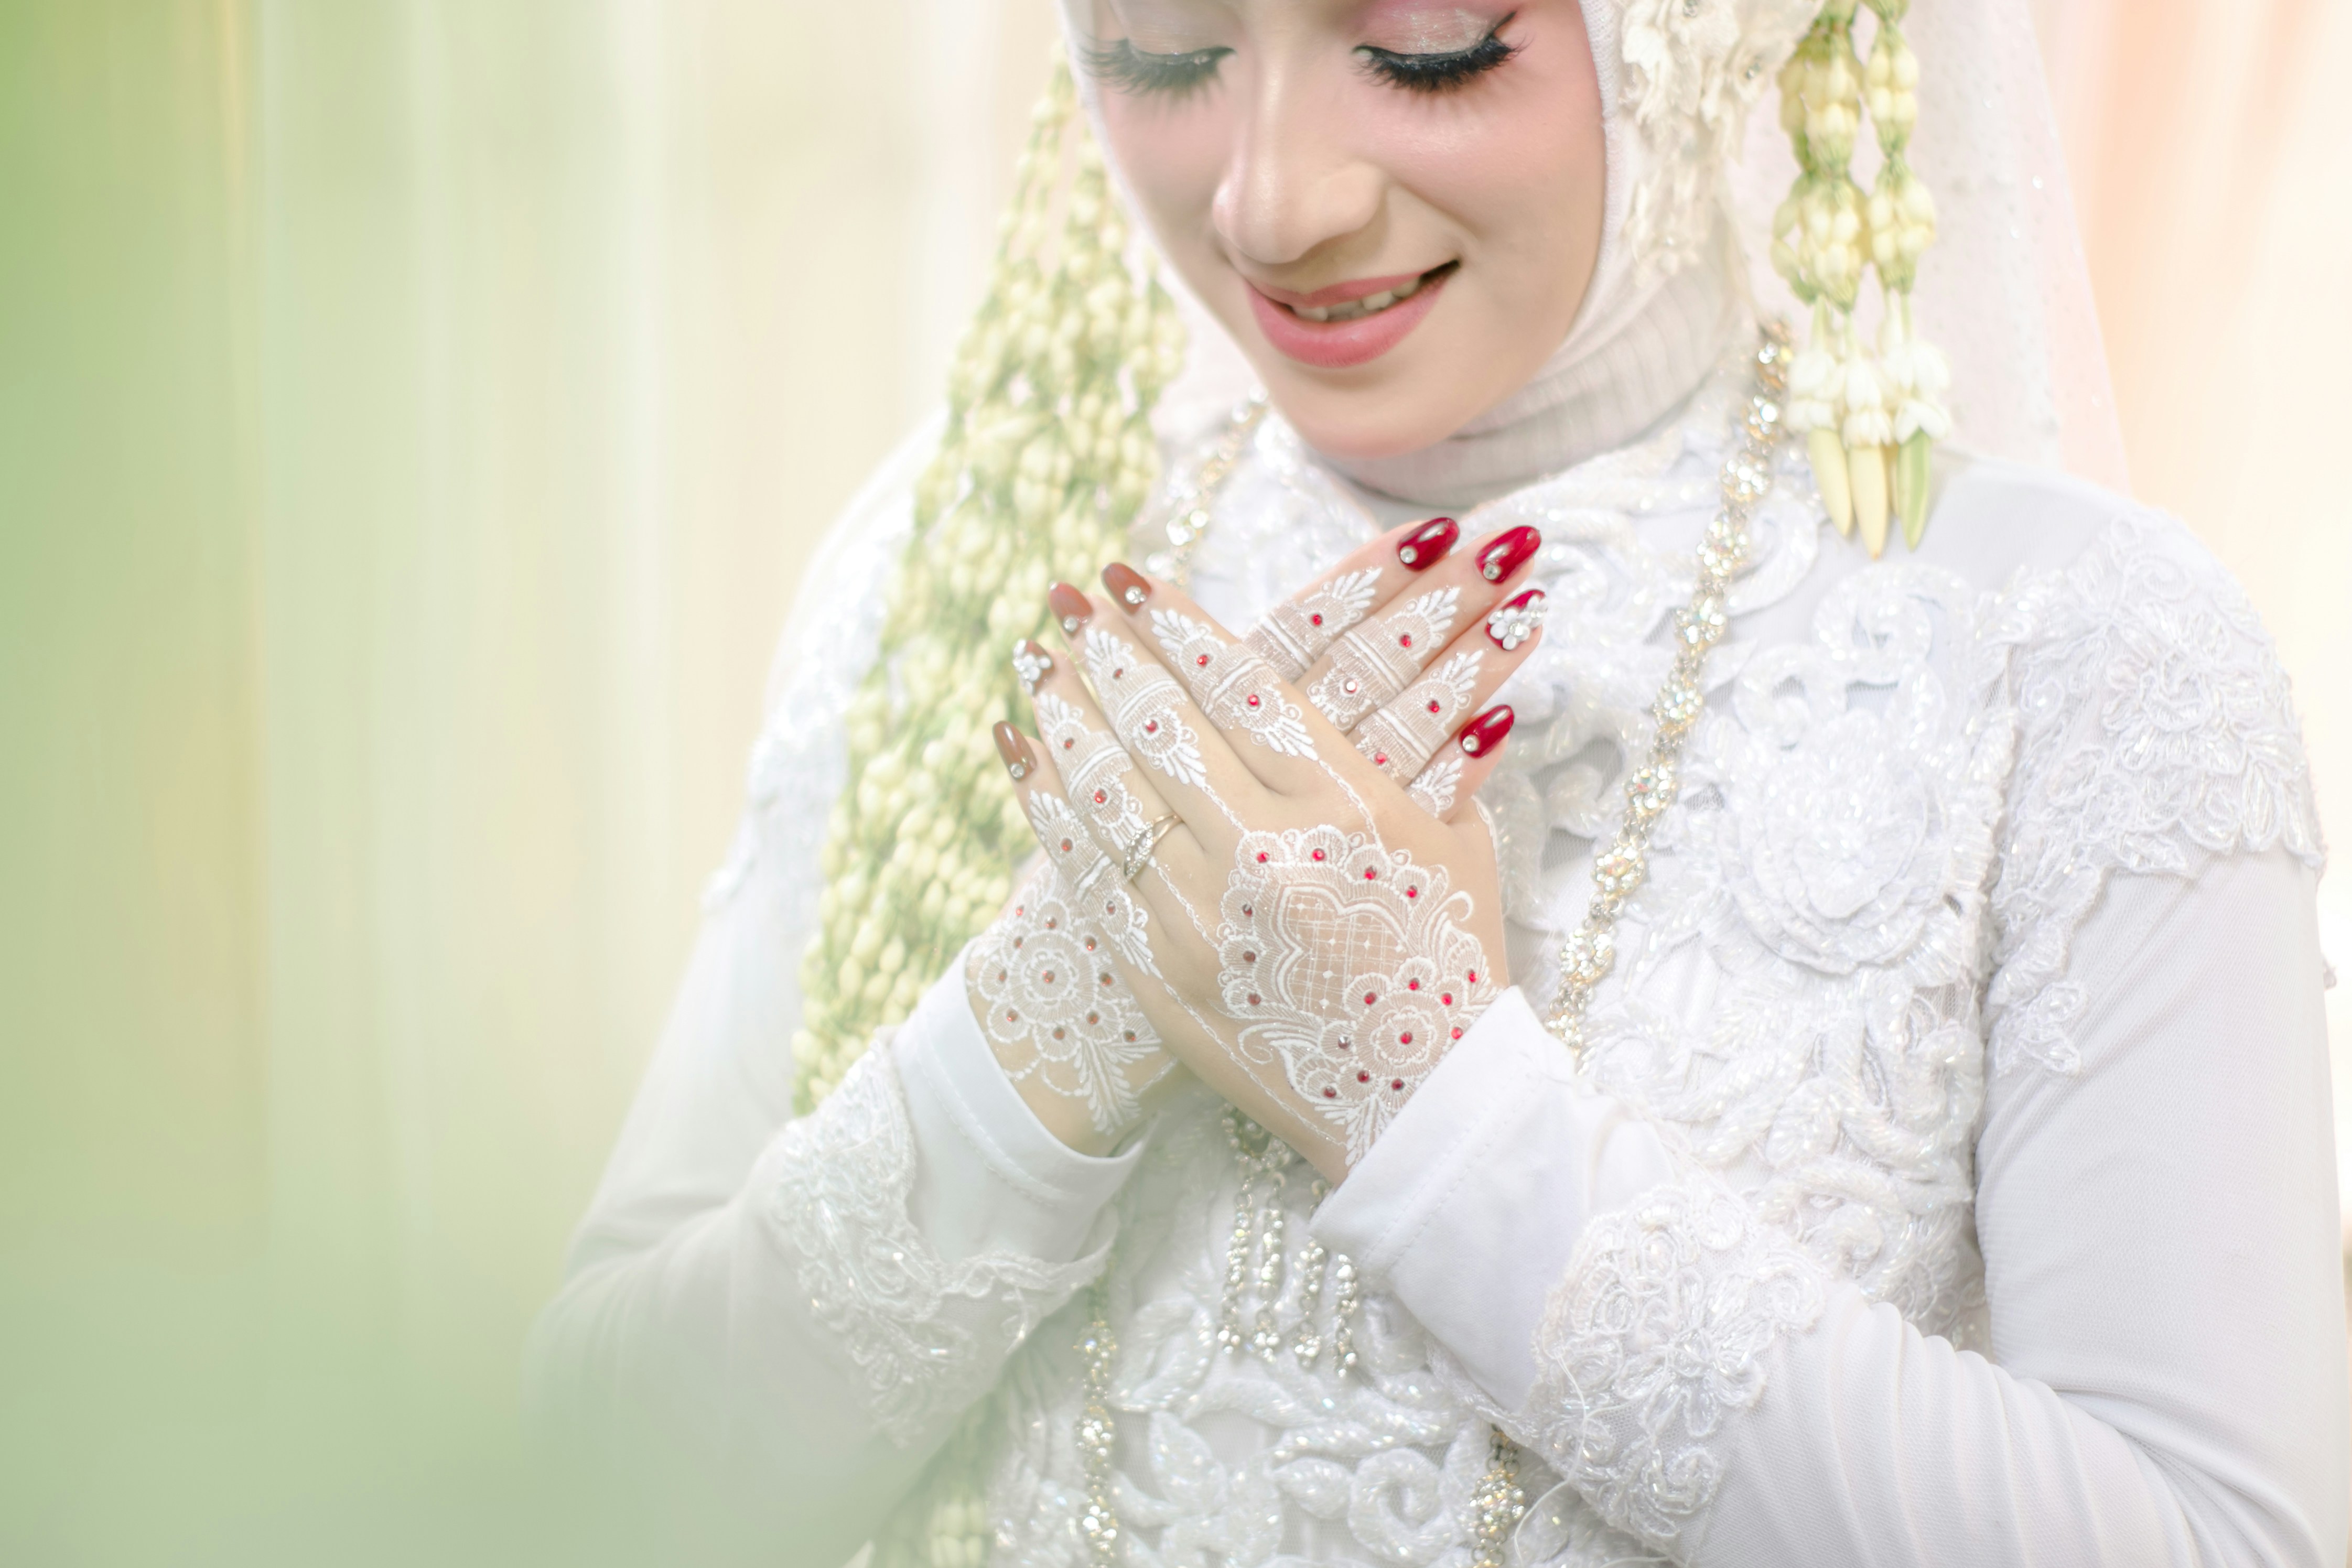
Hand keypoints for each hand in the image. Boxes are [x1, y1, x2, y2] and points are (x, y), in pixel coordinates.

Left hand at [994, 532, 1547, 1180]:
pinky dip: (1048, 808)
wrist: (1424, 1105)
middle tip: (1064, 599)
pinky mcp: (1162, 978)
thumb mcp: (1457, 841)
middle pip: (1160, 723)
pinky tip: (1024, 759)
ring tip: (1034, 665)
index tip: (1130, 575)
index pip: (1238, 684)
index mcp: (1345, 806)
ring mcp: (1202, 920)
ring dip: (1063, 716)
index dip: (1175, 620)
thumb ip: (1433, 747)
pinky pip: (1086, 875)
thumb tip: (1443, 658)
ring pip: (1107, 792)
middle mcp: (1265, 852)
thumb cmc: (1453, 962)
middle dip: (1105, 650)